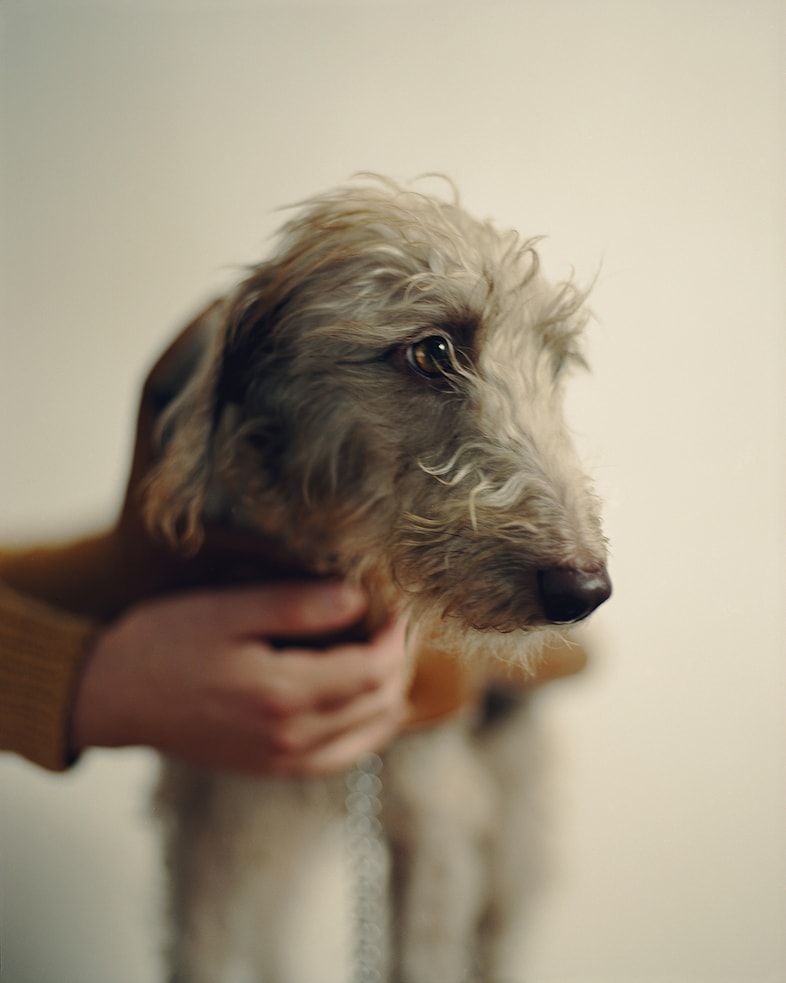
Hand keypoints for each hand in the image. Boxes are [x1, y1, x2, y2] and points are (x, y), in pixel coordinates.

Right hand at [69, 581, 409, 775]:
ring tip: (389, 652)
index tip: (400, 603)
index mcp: (282, 696)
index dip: (398, 636)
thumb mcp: (227, 610)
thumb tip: (357, 598)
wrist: (111, 696)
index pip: (374, 671)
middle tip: (399, 622)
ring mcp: (281, 760)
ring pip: (368, 734)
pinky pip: (341, 756)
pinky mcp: (271, 767)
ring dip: (389, 693)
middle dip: (400, 660)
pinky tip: (366, 700)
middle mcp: (290, 738)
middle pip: (379, 703)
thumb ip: (295, 606)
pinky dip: (367, 726)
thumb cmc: (163, 643)